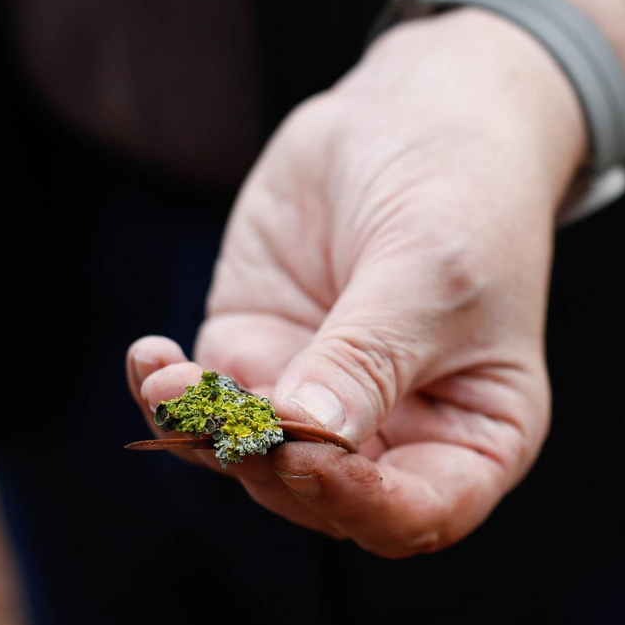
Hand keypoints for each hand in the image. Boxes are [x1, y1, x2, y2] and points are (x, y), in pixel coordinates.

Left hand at [128, 6, 585, 556]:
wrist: (417, 111)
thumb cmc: (461, 199)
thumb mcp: (429, 277)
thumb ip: (367, 362)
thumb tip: (303, 442)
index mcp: (473, 437)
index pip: (419, 513)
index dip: (364, 507)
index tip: (309, 461)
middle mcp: (396, 435)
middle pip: (322, 498)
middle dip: (268, 464)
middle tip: (236, 413)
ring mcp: (318, 401)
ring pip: (249, 460)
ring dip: (204, 434)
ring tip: (169, 380)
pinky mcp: (256, 356)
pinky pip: (205, 405)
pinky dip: (171, 394)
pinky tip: (152, 359)